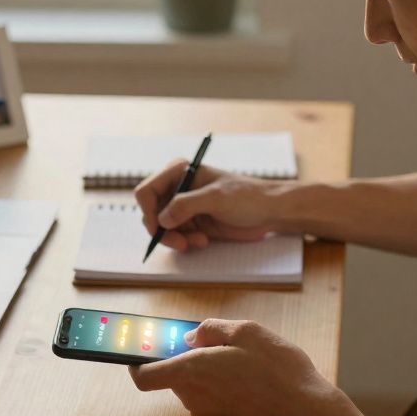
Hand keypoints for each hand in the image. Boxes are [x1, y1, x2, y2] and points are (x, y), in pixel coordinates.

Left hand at [127, 319, 351, 415]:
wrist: (307, 414)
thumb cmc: (279, 370)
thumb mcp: (247, 330)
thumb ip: (212, 328)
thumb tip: (192, 336)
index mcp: (191, 371)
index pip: (143, 376)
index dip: (136, 362)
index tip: (140, 349)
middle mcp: (194, 397)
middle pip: (175, 376)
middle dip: (190, 358)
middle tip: (219, 344)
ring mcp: (208, 414)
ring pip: (196, 387)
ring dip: (210, 373)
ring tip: (244, 362)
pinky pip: (213, 399)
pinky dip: (223, 388)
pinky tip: (251, 380)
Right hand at [133, 161, 283, 250]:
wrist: (269, 212)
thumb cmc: (247, 197)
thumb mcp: (216, 198)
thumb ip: (186, 205)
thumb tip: (161, 219)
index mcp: (178, 172)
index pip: (146, 192)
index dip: (149, 212)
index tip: (159, 229)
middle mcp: (177, 188)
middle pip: (151, 213)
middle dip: (163, 231)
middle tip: (181, 243)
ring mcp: (183, 207)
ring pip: (162, 229)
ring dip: (177, 239)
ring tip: (198, 241)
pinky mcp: (192, 223)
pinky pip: (175, 237)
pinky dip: (185, 242)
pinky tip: (203, 241)